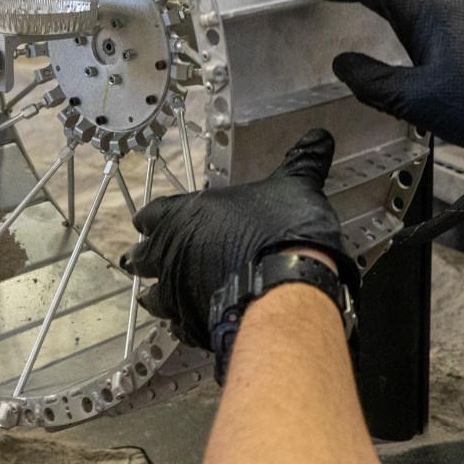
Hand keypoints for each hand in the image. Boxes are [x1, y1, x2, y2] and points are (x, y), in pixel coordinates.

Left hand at [132, 129, 352, 356]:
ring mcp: (179, 293)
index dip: (153, 218)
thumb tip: (320, 136)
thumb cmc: (282, 229)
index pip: (152, 214)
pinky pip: (179, 326)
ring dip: (157, 295)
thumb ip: (302, 162)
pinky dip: (182, 323)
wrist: (287, 287)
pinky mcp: (194, 325)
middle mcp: (173, 253)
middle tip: (143, 261)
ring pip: (154, 298)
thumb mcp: (296, 184)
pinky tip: (190, 322)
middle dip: (144, 258)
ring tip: (160, 297)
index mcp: (186, 215)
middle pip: (143, 257)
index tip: (149, 222)